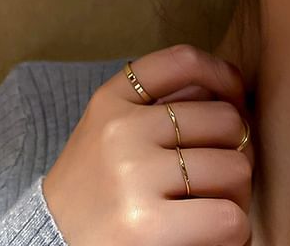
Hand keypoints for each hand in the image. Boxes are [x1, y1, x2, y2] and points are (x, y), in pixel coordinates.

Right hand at [42, 44, 254, 245]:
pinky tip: (208, 232)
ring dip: (236, 193)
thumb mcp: (110, 128)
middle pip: (225, 120)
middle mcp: (121, 129)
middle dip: (236, 148)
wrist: (53, 240)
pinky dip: (232, 230)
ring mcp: (133, 175)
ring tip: (211, 204)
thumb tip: (230, 92)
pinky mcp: (147, 226)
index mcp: (112, 100)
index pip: (180, 61)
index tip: (235, 94)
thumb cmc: (96, 184)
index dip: (222, 73)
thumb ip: (159, 105)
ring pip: (236, 169)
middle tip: (218, 171)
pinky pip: (230, 218)